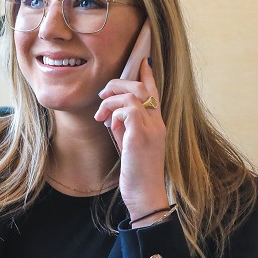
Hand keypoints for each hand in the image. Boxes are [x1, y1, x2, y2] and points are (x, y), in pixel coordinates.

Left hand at [94, 59, 169, 222]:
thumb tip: (112, 115)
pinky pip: (128, 109)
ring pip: (133, 94)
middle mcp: (157, 123)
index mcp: (157, 124)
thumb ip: (125, 127)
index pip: (154, 91)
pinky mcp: (141, 136)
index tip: (141, 61)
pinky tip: (109, 124)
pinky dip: (115, 112)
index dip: (147, 74)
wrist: (145, 196)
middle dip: (118, 84)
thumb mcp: (129, 146)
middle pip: (142, 86)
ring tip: (100, 113)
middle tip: (102, 95)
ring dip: (112, 99)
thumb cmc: (137, 174)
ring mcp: (151, 128)